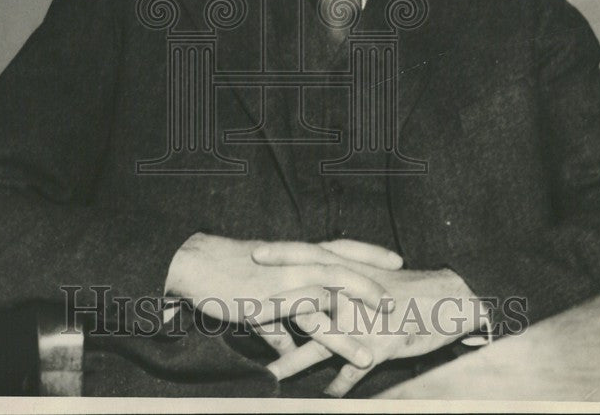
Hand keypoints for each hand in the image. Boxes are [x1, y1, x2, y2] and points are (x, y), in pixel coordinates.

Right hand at [164, 234, 399, 367]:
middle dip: (376, 274)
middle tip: (404, 286)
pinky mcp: (278, 299)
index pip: (339, 247)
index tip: (395, 258)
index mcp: (293, 255)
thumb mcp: (255, 298)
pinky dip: (337, 337)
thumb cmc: (222, 276)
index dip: (368, 252)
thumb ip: (275, 324)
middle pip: (346, 263)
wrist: (195, 266)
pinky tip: (353, 353)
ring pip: (336, 290)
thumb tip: (284, 349)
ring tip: (389, 320)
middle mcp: (296, 262)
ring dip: (364, 305)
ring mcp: (289, 279)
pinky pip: (314, 319)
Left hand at [253, 241, 482, 396]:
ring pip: (321, 344)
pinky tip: (324, 398)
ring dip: (294, 361)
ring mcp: (364, 323)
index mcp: (351, 272)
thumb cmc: (410, 288)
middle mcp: (353, 295)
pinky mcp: (379, 347)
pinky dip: (338, 385)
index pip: (311, 258)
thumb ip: (347, 282)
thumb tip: (322, 287)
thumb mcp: (376, 277)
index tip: (254, 254)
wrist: (450, 299)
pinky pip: (353, 371)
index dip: (283, 256)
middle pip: (308, 302)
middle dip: (275, 310)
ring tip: (268, 377)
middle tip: (245, 314)